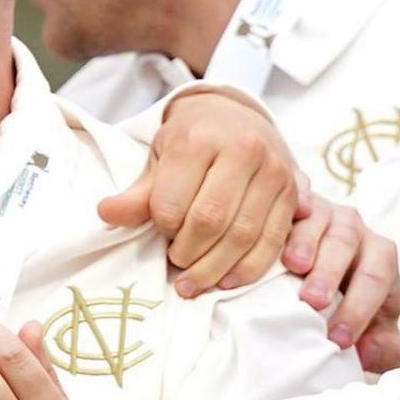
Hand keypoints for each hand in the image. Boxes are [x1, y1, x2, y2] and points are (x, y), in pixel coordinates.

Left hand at [107, 84, 298, 294]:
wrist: (236, 116)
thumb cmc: (190, 142)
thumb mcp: (158, 158)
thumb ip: (138, 192)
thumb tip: (106, 214)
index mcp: (199, 139)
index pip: (172, 202)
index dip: (162, 228)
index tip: (160, 233)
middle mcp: (242, 149)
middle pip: (210, 220)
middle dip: (188, 253)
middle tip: (174, 264)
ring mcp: (273, 170)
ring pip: (244, 235)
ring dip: (215, 268)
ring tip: (192, 282)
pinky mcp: (293, 191)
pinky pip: (273, 240)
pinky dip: (248, 268)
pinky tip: (226, 281)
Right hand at [282, 198, 399, 370]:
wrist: (312, 272)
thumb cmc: (341, 302)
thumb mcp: (368, 326)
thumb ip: (382, 346)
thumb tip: (374, 355)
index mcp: (379, 254)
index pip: (377, 277)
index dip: (360, 309)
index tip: (338, 340)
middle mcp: (352, 227)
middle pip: (347, 242)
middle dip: (331, 272)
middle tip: (313, 301)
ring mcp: (320, 210)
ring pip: (318, 217)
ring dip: (305, 241)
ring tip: (292, 265)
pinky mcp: (290, 200)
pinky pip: (289, 197)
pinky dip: (283, 208)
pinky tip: (269, 225)